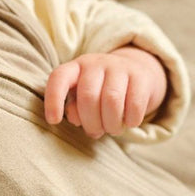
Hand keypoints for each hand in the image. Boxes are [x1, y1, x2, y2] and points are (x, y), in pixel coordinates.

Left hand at [44, 46, 166, 138]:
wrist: (136, 71)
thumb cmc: (101, 91)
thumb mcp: (82, 97)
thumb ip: (74, 108)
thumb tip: (75, 119)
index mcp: (76, 68)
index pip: (59, 78)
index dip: (53, 100)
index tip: (54, 121)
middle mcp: (96, 63)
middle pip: (88, 97)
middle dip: (91, 123)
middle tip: (96, 132)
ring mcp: (119, 67)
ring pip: (112, 101)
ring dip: (111, 124)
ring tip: (112, 129)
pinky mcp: (141, 76)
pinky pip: (134, 104)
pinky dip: (130, 120)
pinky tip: (129, 122)